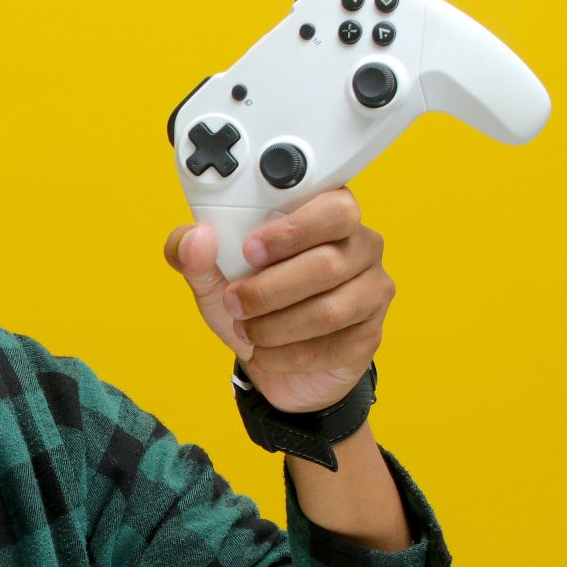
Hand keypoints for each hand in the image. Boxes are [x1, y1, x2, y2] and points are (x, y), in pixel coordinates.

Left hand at [162, 186, 393, 411]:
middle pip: (328, 263)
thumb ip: (193, 253)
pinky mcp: (370, 335)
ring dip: (274, 326)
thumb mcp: (212, 278)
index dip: (293, 230)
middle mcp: (361, 246)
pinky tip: (268, 351)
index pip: (334, 206)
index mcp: (327, 215)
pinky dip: (286, 354)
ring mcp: (373, 291)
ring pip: (328, 311)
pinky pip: (332, 346)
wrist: (275, 360)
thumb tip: (196, 238)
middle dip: (269, 289)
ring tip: (246, 329)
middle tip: (235, 302)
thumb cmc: (253, 303)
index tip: (250, 250)